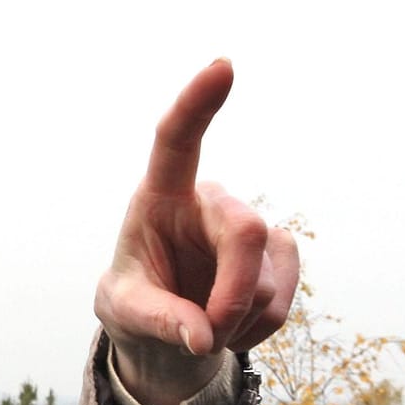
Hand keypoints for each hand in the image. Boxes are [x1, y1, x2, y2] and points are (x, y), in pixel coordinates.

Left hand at [95, 60, 299, 404]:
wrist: (164, 326)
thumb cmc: (134, 300)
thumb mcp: (124, 313)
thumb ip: (156, 320)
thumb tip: (202, 337)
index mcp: (161, 195)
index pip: (177, 141)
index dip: (198, 105)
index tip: (222, 67)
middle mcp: (211, 202)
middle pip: (247, 232)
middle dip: (232, 295)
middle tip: (207, 336)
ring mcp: (251, 227)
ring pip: (265, 282)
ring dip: (234, 323)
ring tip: (203, 328)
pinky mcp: (280, 254)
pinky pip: (280, 305)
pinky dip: (254, 331)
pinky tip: (230, 328)